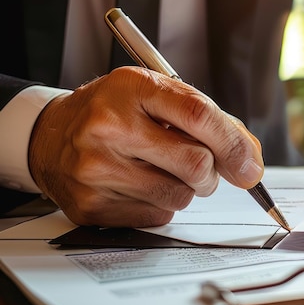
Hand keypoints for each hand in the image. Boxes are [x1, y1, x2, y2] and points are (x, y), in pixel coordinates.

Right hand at [28, 67, 263, 226]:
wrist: (51, 137)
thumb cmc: (116, 113)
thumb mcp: (156, 96)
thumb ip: (209, 121)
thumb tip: (250, 163)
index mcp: (131, 88)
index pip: (198, 114)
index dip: (233, 142)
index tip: (250, 165)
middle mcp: (109, 126)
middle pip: (196, 163)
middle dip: (211, 171)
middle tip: (202, 166)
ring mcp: (96, 168)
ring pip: (181, 195)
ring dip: (186, 188)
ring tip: (160, 170)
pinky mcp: (91, 205)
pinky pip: (158, 216)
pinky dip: (162, 204)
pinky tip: (139, 184)